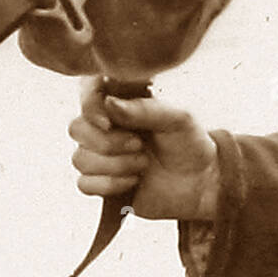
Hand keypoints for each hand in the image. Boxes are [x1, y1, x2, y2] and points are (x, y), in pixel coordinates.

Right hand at [69, 78, 219, 220]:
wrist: (201, 182)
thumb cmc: (190, 143)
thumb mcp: (178, 118)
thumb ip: (144, 109)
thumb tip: (108, 103)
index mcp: (123, 102)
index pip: (88, 92)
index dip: (90, 106)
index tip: (108, 122)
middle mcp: (107, 126)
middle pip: (77, 128)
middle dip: (107, 142)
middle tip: (139, 145)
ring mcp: (102, 155)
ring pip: (80, 159)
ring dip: (114, 165)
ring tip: (143, 163)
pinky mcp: (102, 183)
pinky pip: (84, 184)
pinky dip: (109, 184)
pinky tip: (133, 181)